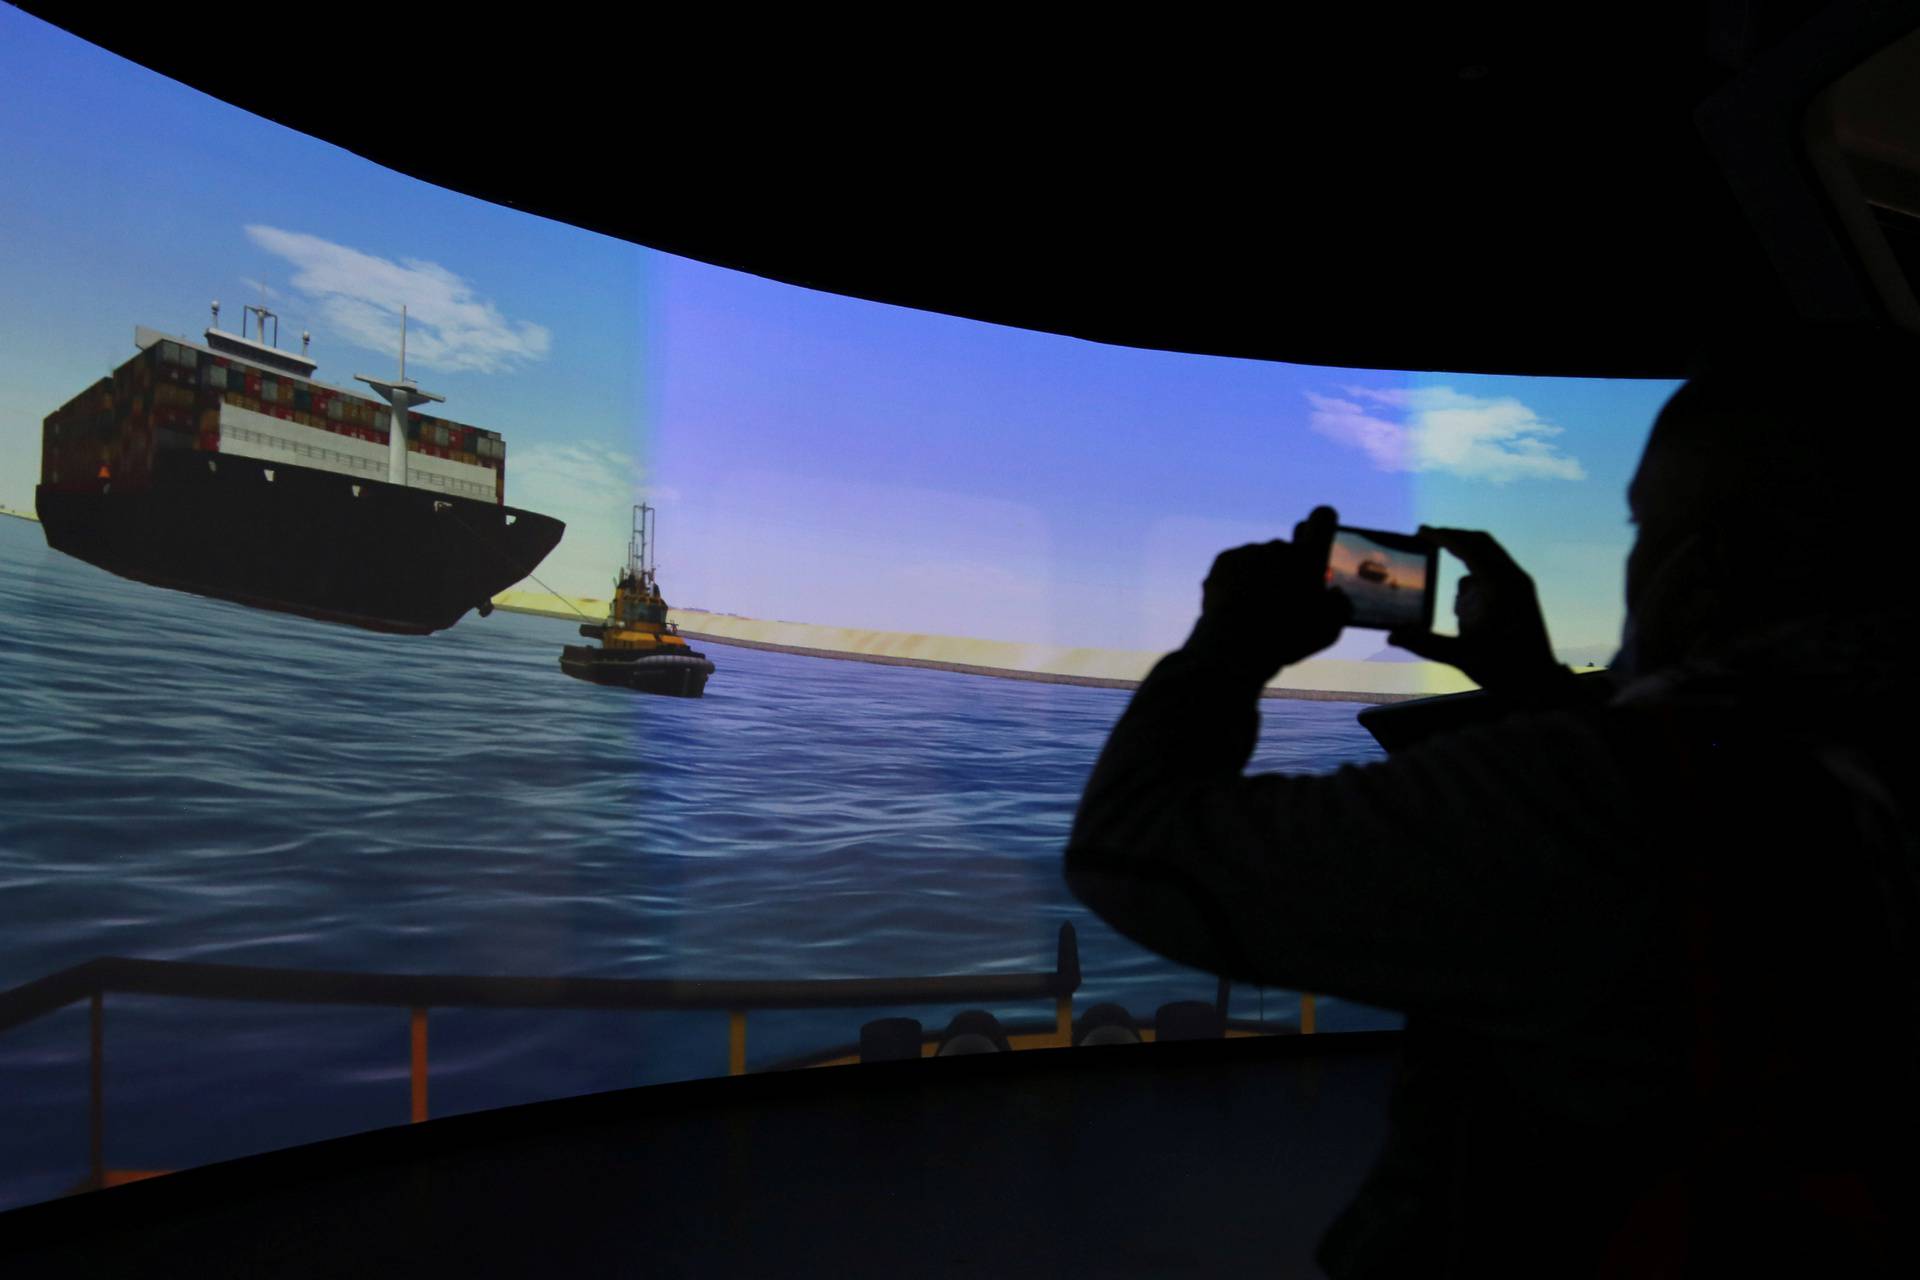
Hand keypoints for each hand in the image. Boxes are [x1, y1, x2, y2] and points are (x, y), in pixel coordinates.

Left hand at [1185, 506, 1352, 685]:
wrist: (1235, 641)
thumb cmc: (1288, 637)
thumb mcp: (1328, 629)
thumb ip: (1338, 605)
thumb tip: (1334, 593)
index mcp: (1309, 557)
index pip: (1323, 518)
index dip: (1323, 525)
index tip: (1316, 541)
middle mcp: (1279, 546)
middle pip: (1286, 551)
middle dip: (1286, 570)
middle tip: (1282, 601)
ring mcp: (1250, 550)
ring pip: (1259, 560)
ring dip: (1259, 578)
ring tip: (1256, 610)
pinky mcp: (1224, 559)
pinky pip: (1235, 567)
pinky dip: (1236, 582)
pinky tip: (1237, 605)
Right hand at [1389, 526, 1563, 690]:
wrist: (1541, 682)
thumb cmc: (1504, 669)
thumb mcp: (1461, 656)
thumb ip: (1425, 644)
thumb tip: (1391, 636)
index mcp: (1500, 586)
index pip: (1468, 548)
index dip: (1443, 536)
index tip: (1421, 531)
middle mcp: (1513, 578)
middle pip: (1481, 543)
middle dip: (1454, 539)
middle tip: (1428, 539)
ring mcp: (1520, 585)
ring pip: (1487, 560)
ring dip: (1466, 568)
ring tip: (1455, 606)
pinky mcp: (1522, 595)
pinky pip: (1494, 575)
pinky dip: (1476, 581)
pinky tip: (1466, 611)